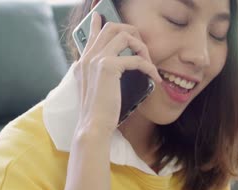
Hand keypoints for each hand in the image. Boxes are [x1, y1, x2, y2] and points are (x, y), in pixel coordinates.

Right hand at [73, 11, 161, 134]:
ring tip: (150, 65)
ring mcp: (96, 60)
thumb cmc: (100, 113)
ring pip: (124, 36)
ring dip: (142, 48)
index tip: (100, 14)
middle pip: (111, 28)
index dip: (97, 23)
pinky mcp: (108, 67)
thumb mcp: (99, 90)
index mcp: (83, 63)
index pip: (92, 35)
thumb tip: (120, 68)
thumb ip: (103, 76)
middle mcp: (88, 57)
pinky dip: (149, 67)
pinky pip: (136, 59)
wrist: (93, 126)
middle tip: (143, 48)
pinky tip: (154, 78)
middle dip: (132, 33)